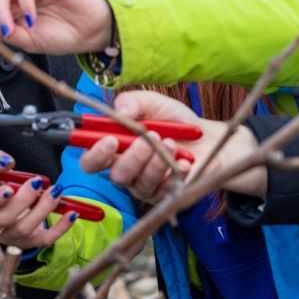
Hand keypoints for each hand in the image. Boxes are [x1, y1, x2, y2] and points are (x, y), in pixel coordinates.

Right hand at [0, 149, 76, 250]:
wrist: (8, 204)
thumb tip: (7, 163)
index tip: (8, 188)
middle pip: (4, 220)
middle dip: (23, 200)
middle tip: (37, 182)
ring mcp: (10, 236)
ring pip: (25, 228)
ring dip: (43, 208)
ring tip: (55, 191)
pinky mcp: (29, 242)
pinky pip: (45, 239)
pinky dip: (60, 228)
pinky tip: (71, 213)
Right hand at [79, 91, 267, 198]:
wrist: (208, 138)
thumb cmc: (176, 122)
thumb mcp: (154, 103)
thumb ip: (133, 102)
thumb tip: (119, 111)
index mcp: (115, 148)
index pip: (91, 160)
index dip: (95, 153)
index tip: (110, 140)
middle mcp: (125, 169)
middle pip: (114, 175)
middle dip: (130, 158)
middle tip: (147, 140)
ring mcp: (144, 185)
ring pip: (139, 183)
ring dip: (156, 161)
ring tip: (171, 143)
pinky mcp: (164, 196)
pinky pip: (163, 191)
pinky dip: (174, 172)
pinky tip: (185, 161)